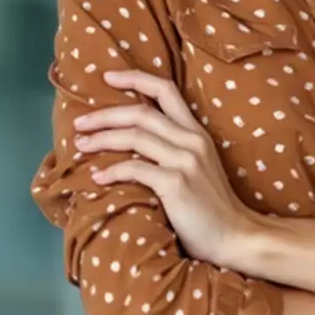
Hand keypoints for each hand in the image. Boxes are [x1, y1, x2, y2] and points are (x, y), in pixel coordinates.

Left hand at [72, 70, 257, 265]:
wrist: (235, 238)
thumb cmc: (210, 208)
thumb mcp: (196, 167)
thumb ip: (172, 150)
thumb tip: (130, 141)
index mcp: (196, 132)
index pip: (165, 89)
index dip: (134, 78)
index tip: (106, 76)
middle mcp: (191, 140)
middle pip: (141, 111)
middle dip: (104, 114)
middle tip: (79, 122)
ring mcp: (185, 161)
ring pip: (134, 136)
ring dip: (101, 139)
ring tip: (80, 146)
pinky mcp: (177, 183)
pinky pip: (135, 168)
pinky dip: (112, 171)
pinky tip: (97, 178)